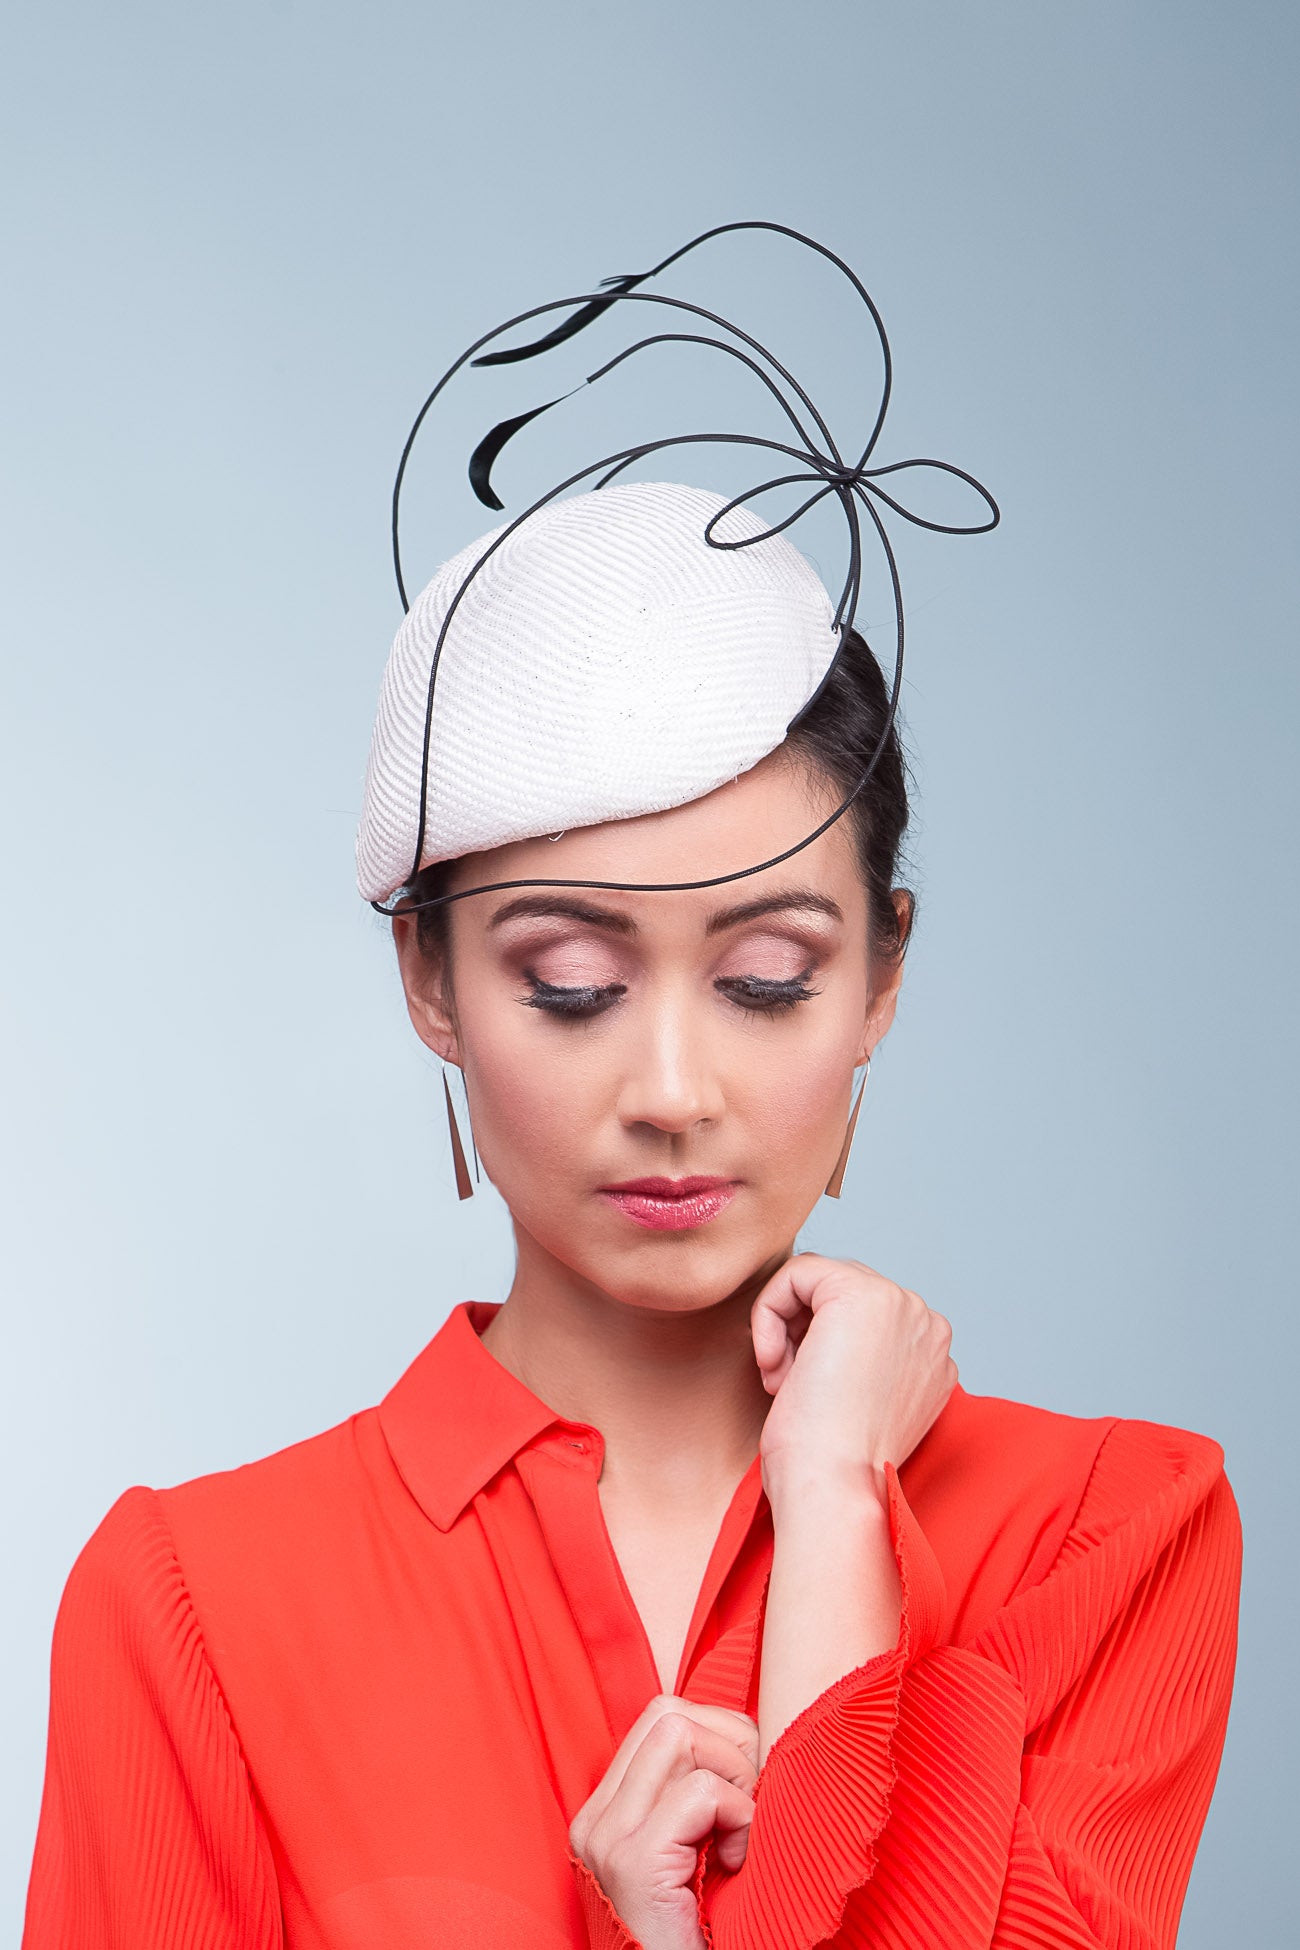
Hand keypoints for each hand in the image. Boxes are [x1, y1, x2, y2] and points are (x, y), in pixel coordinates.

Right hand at [568, 1695, 758, 1949]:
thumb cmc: (696, 1939)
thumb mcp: (690, 1858)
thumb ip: (694, 1802)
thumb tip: (748, 1735)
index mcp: (606, 1813)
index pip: (660, 1716)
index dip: (717, 1735)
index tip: (741, 1793)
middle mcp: (595, 1818)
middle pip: (667, 1712)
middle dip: (727, 1743)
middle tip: (746, 1807)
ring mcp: (608, 1838)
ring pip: (679, 1734)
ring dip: (733, 1776)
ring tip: (739, 1834)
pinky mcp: (634, 1863)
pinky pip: (701, 1793)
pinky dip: (739, 1817)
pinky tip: (738, 1864)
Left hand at [752, 1254, 956, 1498]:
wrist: (834, 1486)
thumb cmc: (833, 1464)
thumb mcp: (858, 1401)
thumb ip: (863, 1360)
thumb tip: (823, 1334)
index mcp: (932, 1355)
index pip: (863, 1318)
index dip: (820, 1347)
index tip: (808, 1395)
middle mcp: (927, 1324)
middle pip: (841, 1293)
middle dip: (802, 1334)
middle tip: (789, 1386)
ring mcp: (900, 1304)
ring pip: (818, 1281)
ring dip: (787, 1328)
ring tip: (783, 1380)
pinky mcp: (859, 1292)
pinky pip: (796, 1273)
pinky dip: (769, 1313)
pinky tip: (773, 1363)